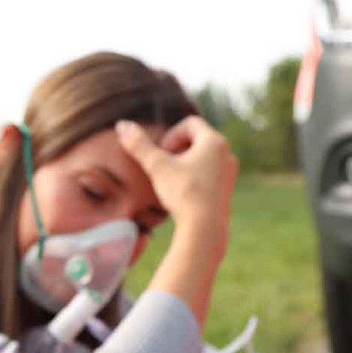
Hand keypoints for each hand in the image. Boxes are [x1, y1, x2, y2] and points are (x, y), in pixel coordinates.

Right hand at [115, 116, 236, 238]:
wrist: (205, 228)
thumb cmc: (183, 193)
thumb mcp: (157, 166)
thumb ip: (139, 145)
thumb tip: (122, 125)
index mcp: (214, 141)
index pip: (190, 124)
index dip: (171, 134)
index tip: (161, 153)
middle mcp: (227, 153)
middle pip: (198, 138)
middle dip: (177, 148)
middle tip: (164, 165)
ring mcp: (230, 172)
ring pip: (204, 156)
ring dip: (185, 162)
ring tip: (172, 179)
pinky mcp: (227, 188)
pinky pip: (210, 172)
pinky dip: (194, 175)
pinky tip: (183, 192)